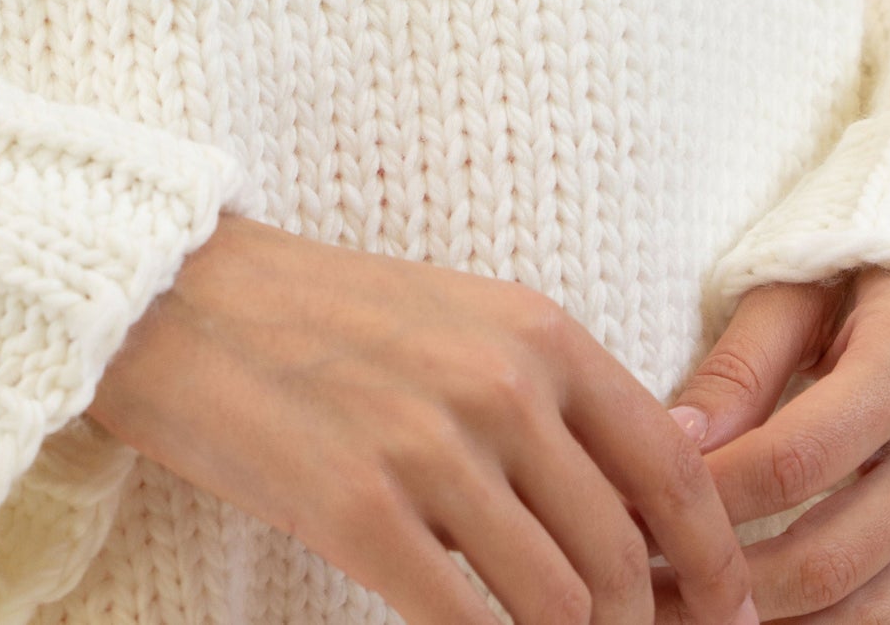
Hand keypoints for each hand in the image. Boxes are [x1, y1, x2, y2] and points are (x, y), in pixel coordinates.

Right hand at [88, 214, 752, 624]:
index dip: (712, 566)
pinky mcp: (357, 511)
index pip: (672, 471)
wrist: (171, 297)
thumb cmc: (309, 313)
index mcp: (532, 329)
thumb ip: (545, 394)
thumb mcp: (449, 317)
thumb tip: (644, 514)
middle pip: (621, 561)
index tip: (719, 618)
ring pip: (558, 608)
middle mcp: (496, 384)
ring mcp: (428, 448)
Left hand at [670, 267, 889, 617]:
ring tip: (671, 609)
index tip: (626, 503)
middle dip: (723, 579)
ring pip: (859, 606)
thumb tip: (682, 436)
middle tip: (636, 580)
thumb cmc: (838, 276)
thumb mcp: (791, 293)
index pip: (795, 458)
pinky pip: (879, 613)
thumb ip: (741, 365)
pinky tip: (740, 616)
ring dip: (763, 619)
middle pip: (828, 556)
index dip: (708, 491)